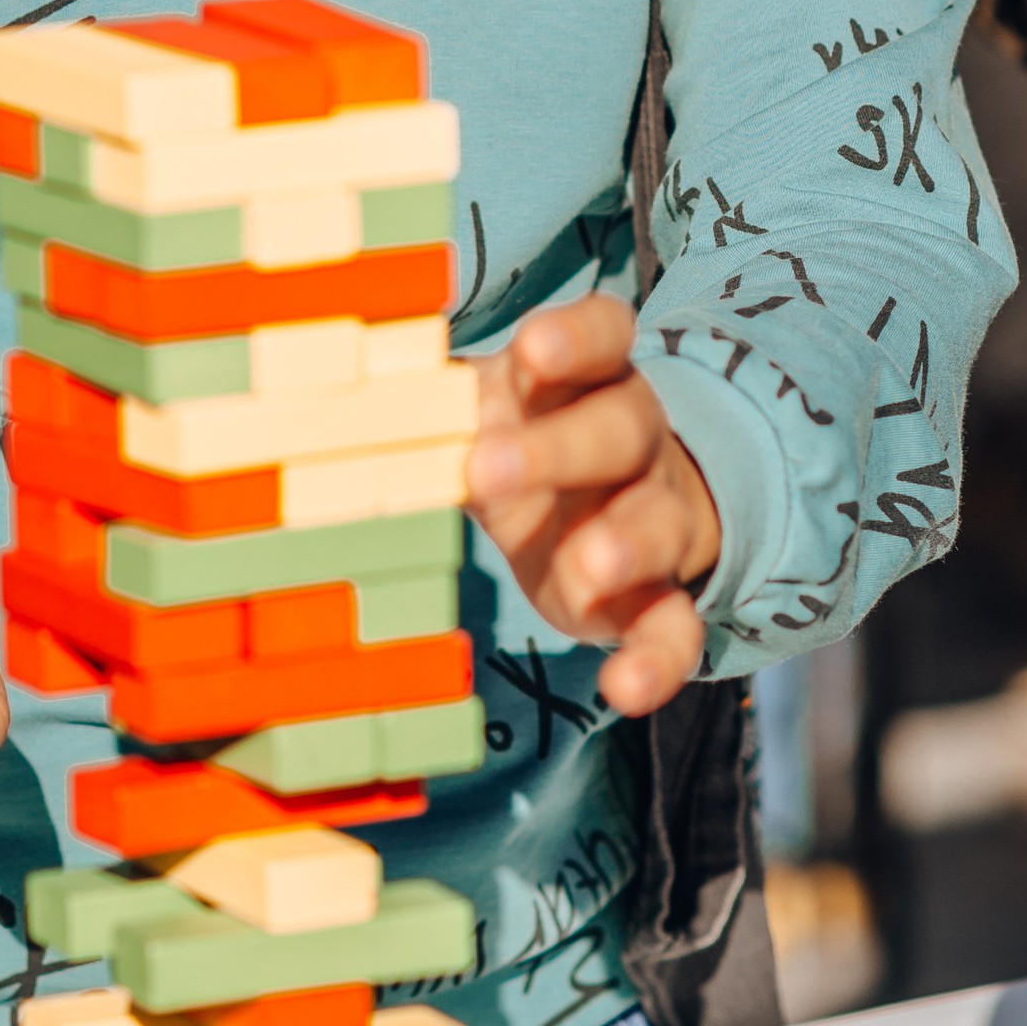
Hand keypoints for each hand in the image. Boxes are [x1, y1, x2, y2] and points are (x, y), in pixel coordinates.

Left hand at [465, 294, 721, 715]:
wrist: (604, 505)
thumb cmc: (523, 434)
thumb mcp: (484, 405)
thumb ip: (434, 396)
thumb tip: (350, 384)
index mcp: (587, 375)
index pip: (603, 335)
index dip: (574, 337)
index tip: (533, 349)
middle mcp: (635, 438)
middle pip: (620, 429)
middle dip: (559, 449)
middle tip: (486, 469)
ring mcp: (654, 516)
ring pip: (658, 522)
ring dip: (627, 546)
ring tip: (586, 571)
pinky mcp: (657, 597)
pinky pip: (676, 627)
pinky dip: (658, 662)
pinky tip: (624, 690)